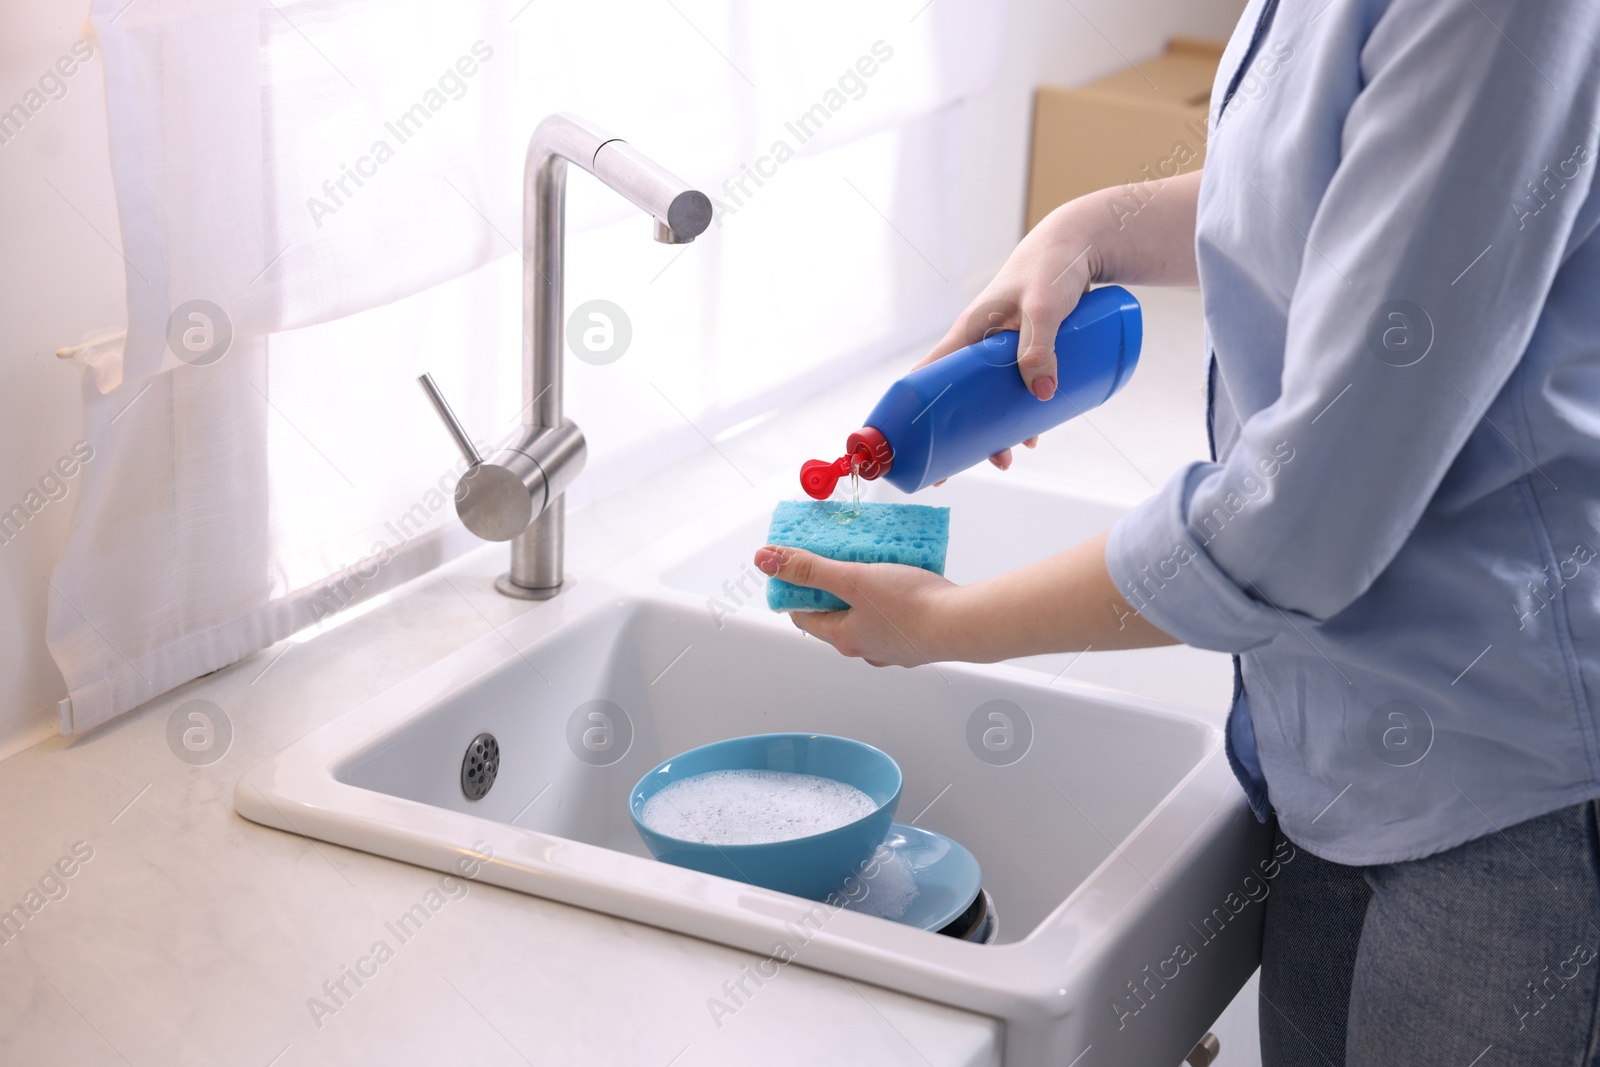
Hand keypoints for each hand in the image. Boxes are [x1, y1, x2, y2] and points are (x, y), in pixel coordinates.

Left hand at [754, 545, 962, 667]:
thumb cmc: (911, 605)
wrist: (963, 623)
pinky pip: (894, 619)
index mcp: (843, 637)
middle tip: (836, 561)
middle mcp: (865, 649)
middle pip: (835, 616)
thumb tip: (766, 559)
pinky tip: (903, 583)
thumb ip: (810, 568)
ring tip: (871, 567)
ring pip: (866, 618)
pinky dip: (891, 601)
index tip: (798, 569)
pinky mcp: (917, 640)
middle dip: (832, 589)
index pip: (804, 616)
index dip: (797, 591)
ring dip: (863, 595)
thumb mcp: (852, 577)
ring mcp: (892, 648)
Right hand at [912, 204, 1102, 469]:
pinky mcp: (1026, 351)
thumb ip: (1040, 347)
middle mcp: (979, 345)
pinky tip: (1032, 432)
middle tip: (957, 469)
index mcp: (968, 333)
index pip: (928, 376)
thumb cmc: (1050, 267)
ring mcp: (1003, 350)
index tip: (908, 444)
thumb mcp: (1043, 308)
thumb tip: (1040, 396)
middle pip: (958, 398)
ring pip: (989, 399)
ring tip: (1006, 457)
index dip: (913, 411)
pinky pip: (1015, 389)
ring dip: (993, 429)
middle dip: (957, 434)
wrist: (1080, 245)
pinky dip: (1020, 412)